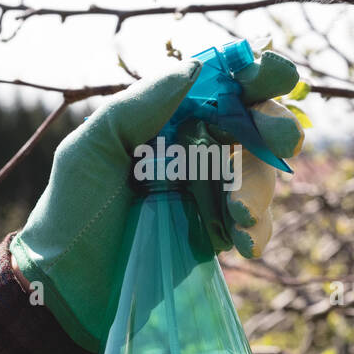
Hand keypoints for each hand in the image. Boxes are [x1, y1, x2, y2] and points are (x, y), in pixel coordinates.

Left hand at [10, 50, 303, 350]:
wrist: (69, 286)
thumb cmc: (72, 209)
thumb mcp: (90, 149)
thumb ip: (139, 105)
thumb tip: (197, 67)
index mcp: (167, 117)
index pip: (220, 84)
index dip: (254, 75)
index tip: (276, 75)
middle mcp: (195, 148)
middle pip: (255, 123)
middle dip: (276, 126)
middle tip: (285, 140)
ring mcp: (211, 191)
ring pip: (261, 173)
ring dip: (259, 186)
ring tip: (236, 211)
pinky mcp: (218, 234)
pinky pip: (257, 223)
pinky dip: (258, 228)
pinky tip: (241, 241)